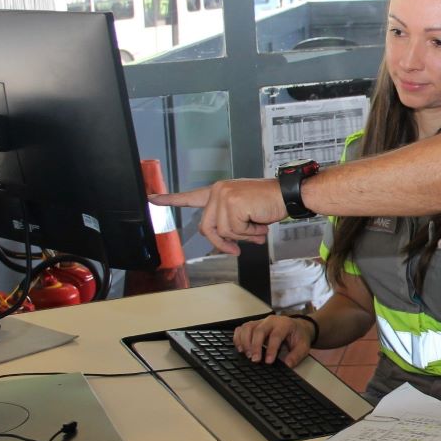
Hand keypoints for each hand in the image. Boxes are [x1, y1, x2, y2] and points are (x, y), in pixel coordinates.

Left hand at [149, 178, 285, 254]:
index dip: (170, 199)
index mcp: (218, 192)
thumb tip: (230, 244)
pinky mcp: (233, 204)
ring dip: (243, 237)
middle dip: (223, 242)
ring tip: (258, 228)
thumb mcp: (246, 214)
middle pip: (207, 228)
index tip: (152, 198)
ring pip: (223, 232)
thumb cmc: (270, 203)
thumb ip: (232, 225)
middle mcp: (218, 191)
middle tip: (238, 248)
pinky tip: (260, 224)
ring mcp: (224, 196)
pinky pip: (235, 231)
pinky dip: (249, 233)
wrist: (288, 194)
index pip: (190, 196)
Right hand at [232, 315, 314, 367]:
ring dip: (245, 341)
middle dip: (255, 346)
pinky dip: (238, 338)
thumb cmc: (298, 336)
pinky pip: (242, 328)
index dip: (271, 349)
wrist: (297, 327)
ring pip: (248, 327)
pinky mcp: (253, 325)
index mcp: (284, 324)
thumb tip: (287, 364)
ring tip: (247, 355)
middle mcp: (271, 321)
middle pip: (259, 330)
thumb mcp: (303, 346)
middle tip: (255, 360)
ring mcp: (260, 322)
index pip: (276, 335)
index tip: (268, 361)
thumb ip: (296, 356)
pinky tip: (240, 348)